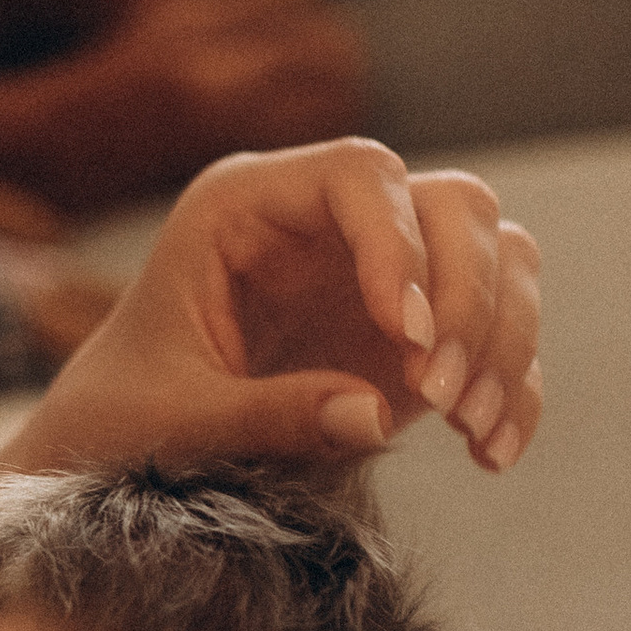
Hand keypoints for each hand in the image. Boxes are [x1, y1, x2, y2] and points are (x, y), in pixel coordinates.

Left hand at [0, 137, 541, 480]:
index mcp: (247, 207)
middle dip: (465, 297)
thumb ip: (264, 414)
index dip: (397, 241)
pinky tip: (491, 454)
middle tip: (436, 395)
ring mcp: (378, 277)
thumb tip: (371, 414)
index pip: (360, 173)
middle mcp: (327, 226)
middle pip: (453, 207)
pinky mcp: (412, 339)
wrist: (119, 457)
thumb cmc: (119, 421)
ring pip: (497, 256)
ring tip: (466, 428)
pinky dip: (510, 387)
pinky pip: (497, 336)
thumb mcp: (174, 422)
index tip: (403, 335)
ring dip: (501, 338)